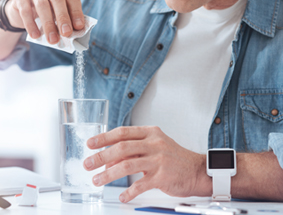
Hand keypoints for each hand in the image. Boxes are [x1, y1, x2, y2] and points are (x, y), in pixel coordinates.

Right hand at [5, 0, 83, 43]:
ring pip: (42, 5)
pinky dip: (31, 25)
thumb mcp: (61, 10)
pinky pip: (25, 10)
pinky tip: (36, 36)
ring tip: (53, 39)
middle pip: (57, 0)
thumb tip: (76, 31)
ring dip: (48, 24)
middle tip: (66, 34)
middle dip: (63, 18)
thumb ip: (69, 18)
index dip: (76, 12)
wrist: (26, 6)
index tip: (79, 27)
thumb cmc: (50, 9)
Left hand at [83, 126, 209, 201]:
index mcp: (150, 133)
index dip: (104, 137)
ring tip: (97, 180)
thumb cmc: (173, 157)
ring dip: (109, 174)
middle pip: (122, 148)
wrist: (197, 170)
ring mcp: (158, 160)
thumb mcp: (154, 146)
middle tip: (88, 164)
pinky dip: (128, 192)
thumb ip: (134, 150)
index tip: (91, 143)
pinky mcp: (162, 176)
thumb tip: (110, 159)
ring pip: (127, 165)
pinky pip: (140, 185)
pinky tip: (122, 196)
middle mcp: (154, 143)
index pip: (123, 132)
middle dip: (101, 156)